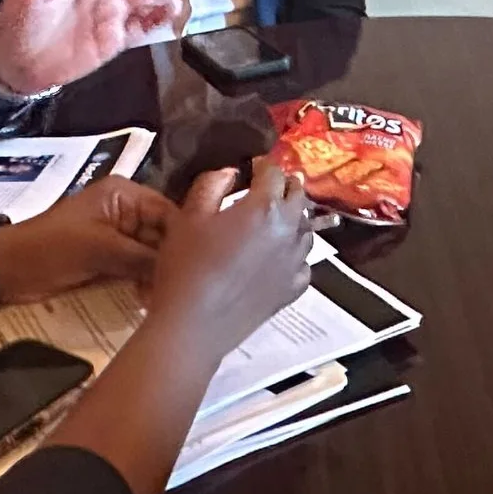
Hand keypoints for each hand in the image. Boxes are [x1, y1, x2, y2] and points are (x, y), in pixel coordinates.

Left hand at [0, 177, 173, 303]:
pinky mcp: (109, 259)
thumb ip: (141, 256)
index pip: (167, 213)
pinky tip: (148, 300)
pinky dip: (142, 282)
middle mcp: (125, 212)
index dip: (183, 238)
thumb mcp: (99, 249)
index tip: (194, 267)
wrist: (8, 270)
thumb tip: (178, 270)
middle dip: (169, 260)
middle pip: (162, 235)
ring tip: (161, 297)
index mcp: (124, 196)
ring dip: (156, 275)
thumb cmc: (51, 248)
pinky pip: (136, 268)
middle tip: (177, 289)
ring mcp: (117, 237)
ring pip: (151, 254)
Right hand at [147, 159, 312, 352]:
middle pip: (299, 196)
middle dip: (284, 187)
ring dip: (293, 218)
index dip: (262, 166)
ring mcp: (295, 262)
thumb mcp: (188, 216)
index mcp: (265, 207)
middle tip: (267, 188)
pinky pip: (304, 263)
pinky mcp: (293, 290)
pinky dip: (295, 254)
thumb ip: (212, 184)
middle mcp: (289, 230)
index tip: (251, 167)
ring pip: (306, 229)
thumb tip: (231, 172)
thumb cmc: (186, 267)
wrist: (193, 327)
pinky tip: (280, 256)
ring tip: (275, 219)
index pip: (274, 173)